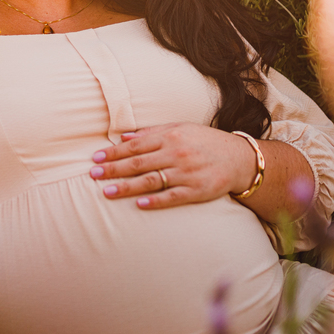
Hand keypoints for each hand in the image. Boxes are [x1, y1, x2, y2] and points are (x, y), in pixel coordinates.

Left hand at [89, 123, 255, 209]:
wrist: (240, 158)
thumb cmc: (205, 142)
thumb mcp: (180, 128)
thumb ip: (151, 132)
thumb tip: (123, 136)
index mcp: (170, 137)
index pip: (135, 146)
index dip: (114, 152)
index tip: (96, 158)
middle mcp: (176, 153)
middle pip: (139, 163)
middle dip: (114, 169)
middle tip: (93, 175)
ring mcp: (186, 173)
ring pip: (152, 180)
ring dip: (128, 187)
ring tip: (107, 192)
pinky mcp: (197, 191)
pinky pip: (173, 196)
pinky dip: (156, 200)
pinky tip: (139, 204)